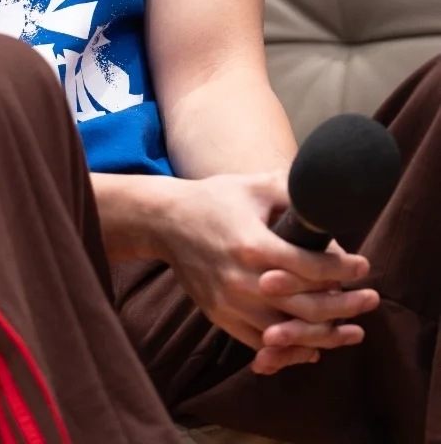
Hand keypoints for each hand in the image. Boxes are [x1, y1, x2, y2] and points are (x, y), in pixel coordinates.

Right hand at [150, 170, 379, 375]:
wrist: (165, 222)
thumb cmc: (214, 199)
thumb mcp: (253, 186)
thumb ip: (291, 191)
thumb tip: (327, 195)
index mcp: (253, 245)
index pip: (309, 266)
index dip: (342, 268)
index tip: (364, 266)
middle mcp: (243, 280)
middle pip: (306, 306)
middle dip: (345, 305)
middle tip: (371, 300)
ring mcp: (231, 303)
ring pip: (288, 333)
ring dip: (325, 335)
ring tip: (353, 331)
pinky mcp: (221, 317)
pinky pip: (263, 344)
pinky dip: (292, 350)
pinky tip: (315, 345)